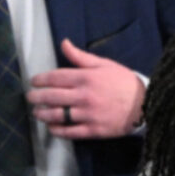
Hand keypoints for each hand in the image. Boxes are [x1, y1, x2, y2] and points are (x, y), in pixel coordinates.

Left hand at [27, 39, 145, 139]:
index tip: (33, 81)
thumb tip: (64, 43)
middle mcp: (84, 96)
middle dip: (37, 97)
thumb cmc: (123, 82)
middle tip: (29, 97)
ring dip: (43, 114)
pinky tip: (50, 127)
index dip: (41, 80)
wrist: (145, 104)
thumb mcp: (104, 64)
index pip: (56, 78)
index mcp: (86, 78)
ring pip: (58, 115)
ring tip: (37, 113)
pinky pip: (69, 132)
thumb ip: (81, 57)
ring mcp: (87, 114)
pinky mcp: (92, 130)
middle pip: (52, 97)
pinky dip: (57, 130)